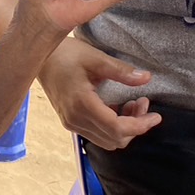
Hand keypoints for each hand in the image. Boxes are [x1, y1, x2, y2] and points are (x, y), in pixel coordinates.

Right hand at [38, 37, 163, 150]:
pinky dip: (113, 126)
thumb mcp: (95, 58)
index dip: (140, 125)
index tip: (156, 116)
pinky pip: (97, 134)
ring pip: (107, 140)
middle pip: (114, 139)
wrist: (38, 57)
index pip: (117, 128)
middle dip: (135, 126)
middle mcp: (75, 119)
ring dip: (125, 128)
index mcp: (82, 104)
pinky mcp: (69, 121)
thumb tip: (146, 78)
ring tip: (133, 104)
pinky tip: (117, 107)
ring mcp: (71, 122)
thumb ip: (121, 71)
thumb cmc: (65, 54)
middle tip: (143, 103)